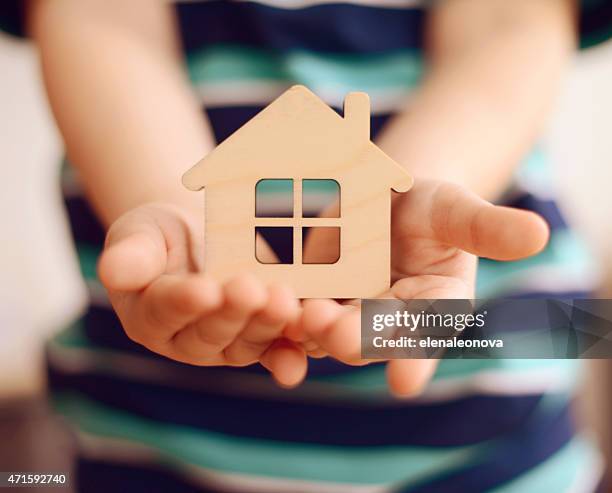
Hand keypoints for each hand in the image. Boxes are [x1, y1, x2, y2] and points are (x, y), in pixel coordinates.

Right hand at [98, 203, 305, 386]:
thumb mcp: (140, 234)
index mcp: (150, 316)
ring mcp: (229, 343)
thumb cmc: (162, 236)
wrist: (199, 237)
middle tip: (249, 291)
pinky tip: (304, 348)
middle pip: (211, 332)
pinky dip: (291, 353)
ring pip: (248, 342)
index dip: (183, 302)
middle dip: (231, 313)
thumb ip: (130, 254)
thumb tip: (111, 270)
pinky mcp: (262, 338)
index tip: (202, 288)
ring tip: (282, 300)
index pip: (164, 311)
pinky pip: (278, 349)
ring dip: (266, 325)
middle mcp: (189, 339)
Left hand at [297, 180, 548, 395]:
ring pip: (322, 327)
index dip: (415, 359)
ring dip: (310, 327)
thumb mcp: (455, 211)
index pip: (425, 339)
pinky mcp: (306, 293)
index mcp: (429, 312)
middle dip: (354, 340)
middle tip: (340, 334)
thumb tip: (539, 234)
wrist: (382, 196)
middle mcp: (383, 322)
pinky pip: (290, 306)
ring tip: (303, 314)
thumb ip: (486, 227)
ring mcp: (342, 309)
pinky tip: (268, 299)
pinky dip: (280, 306)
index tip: (406, 381)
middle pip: (367, 338)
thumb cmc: (429, 207)